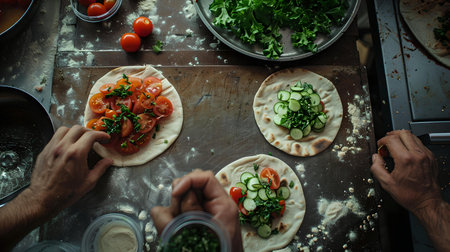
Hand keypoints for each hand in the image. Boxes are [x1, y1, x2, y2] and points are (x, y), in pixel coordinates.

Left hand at [0, 125, 112, 250]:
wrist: (43, 199)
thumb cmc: (67, 193)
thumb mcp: (89, 182)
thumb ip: (100, 168)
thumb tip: (109, 161)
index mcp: (76, 154)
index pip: (91, 135)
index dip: (100, 134)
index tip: (105, 137)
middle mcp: (63, 147)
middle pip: (78, 128)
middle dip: (89, 131)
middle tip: (94, 138)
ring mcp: (52, 147)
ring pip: (64, 129)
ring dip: (75, 131)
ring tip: (80, 139)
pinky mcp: (44, 151)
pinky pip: (55, 137)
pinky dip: (64, 137)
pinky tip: (68, 145)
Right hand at [151, 170, 242, 251]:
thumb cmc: (221, 251)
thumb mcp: (211, 229)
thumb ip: (192, 210)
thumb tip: (175, 194)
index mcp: (222, 205)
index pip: (204, 177)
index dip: (188, 180)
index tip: (176, 192)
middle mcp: (209, 207)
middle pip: (187, 187)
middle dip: (180, 201)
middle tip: (184, 219)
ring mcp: (196, 216)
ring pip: (175, 202)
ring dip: (172, 215)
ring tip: (180, 231)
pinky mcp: (185, 225)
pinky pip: (167, 216)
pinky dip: (165, 223)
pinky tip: (171, 233)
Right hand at [370, 130, 440, 213]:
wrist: (427, 202)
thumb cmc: (410, 195)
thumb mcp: (387, 184)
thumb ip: (377, 168)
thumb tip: (375, 158)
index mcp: (405, 160)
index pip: (391, 139)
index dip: (382, 141)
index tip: (380, 146)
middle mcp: (417, 155)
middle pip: (403, 133)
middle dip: (392, 135)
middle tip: (386, 143)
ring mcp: (426, 155)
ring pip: (413, 136)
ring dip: (402, 138)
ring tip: (395, 147)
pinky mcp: (431, 157)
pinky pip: (420, 144)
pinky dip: (411, 144)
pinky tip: (405, 152)